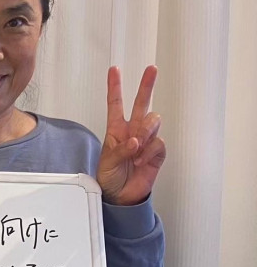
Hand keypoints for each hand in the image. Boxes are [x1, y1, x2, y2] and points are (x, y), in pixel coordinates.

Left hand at [96, 66, 166, 204]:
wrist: (121, 197)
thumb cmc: (109, 178)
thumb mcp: (107, 163)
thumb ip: (120, 151)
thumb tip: (135, 141)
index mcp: (116, 130)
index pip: (116, 104)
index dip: (115, 87)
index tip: (114, 70)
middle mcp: (133, 132)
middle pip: (142, 104)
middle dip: (147, 85)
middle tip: (151, 69)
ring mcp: (146, 141)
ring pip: (153, 121)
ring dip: (145, 130)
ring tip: (137, 147)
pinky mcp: (157, 152)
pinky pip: (159, 142)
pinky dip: (150, 150)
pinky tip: (142, 159)